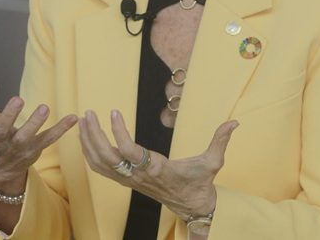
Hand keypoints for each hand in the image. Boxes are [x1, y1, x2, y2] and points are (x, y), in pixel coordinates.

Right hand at [0, 53, 77, 190]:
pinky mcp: (34, 149)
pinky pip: (48, 139)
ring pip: (26, 136)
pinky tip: (73, 118)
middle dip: (9, 115)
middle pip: (2, 128)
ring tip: (44, 107)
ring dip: (35, 123)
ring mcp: (17, 146)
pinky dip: (61, 129)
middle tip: (19, 99)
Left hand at [78, 109, 237, 219]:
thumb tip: (235, 122)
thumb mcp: (213, 162)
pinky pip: (101, 169)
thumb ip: (221, 140)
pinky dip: (90, 153)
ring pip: (100, 163)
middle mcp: (139, 176)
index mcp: (157, 169)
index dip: (119, 133)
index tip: (113, 112)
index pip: (130, 153)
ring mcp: (130, 180)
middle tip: (88, 113)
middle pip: (107, 158)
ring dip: (88, 142)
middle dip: (94, 135)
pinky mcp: (126, 180)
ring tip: (84, 119)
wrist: (192, 207)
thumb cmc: (200, 183)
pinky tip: (86, 136)